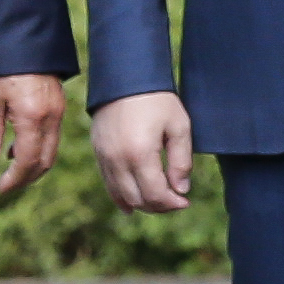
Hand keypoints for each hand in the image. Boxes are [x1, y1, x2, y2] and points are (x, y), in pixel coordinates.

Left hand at [0, 73, 66, 197]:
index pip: (28, 161)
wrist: (25, 36)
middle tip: (6, 185)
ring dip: (33, 164)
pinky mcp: (58, 105)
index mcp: (33, 117)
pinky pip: (52, 136)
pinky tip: (18, 146)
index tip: (0, 189)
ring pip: (51, 150)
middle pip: (44, 161)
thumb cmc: (2, 65)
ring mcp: (58, 111)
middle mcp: (51, 118)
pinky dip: (37, 148)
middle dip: (26, 178)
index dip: (15, 179)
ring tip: (10, 168)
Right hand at [91, 90, 194, 212]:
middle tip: (176, 201)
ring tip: (159, 200)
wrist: (125, 77)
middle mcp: (118, 159)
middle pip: (138, 199)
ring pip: (122, 196)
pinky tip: (133, 205)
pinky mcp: (98, 153)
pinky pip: (109, 184)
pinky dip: (122, 197)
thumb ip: (181, 161)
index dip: (172, 203)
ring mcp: (105, 157)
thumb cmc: (157, 99)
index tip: (185, 201)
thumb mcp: (179, 126)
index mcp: (140, 153)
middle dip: (159, 206)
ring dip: (142, 203)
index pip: (155, 194)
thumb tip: (181, 190)